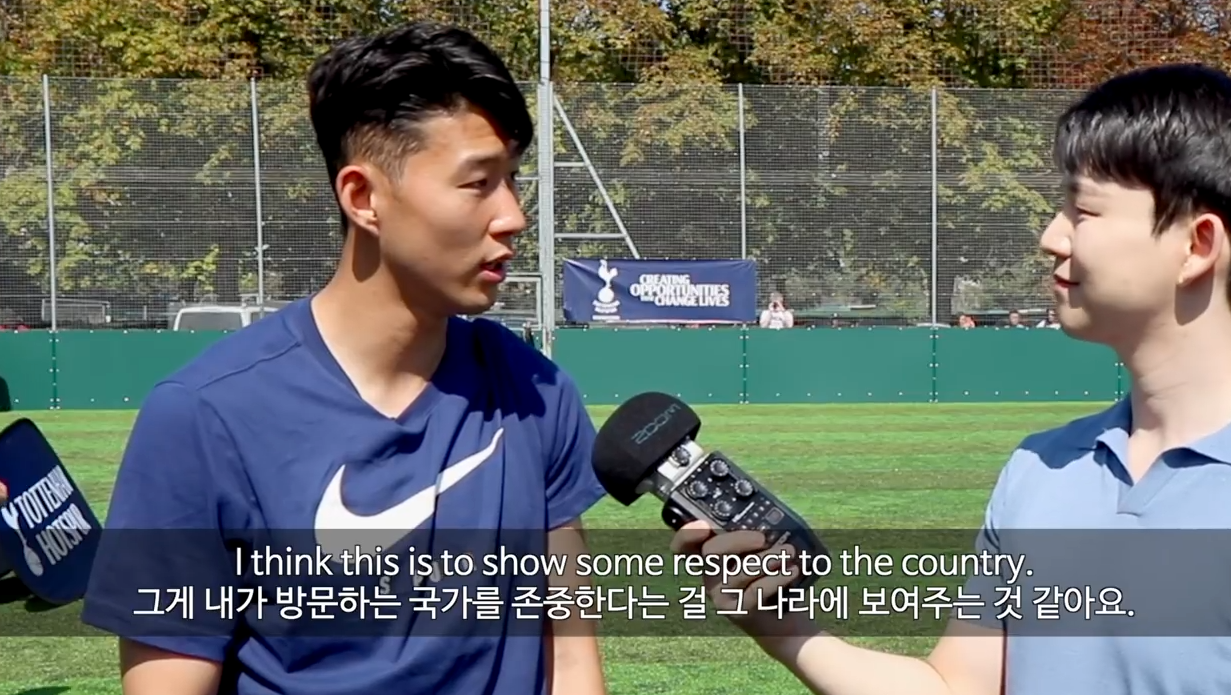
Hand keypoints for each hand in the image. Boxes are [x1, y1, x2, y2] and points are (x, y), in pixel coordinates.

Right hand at [669, 520, 811, 641]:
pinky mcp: (739, 612)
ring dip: (768, 558)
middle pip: (711, 552)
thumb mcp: (758, 556)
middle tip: (763, 539)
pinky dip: (778, 577)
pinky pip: (757, 590)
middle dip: (738, 540)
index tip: (703, 526)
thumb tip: (765, 522)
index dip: (686, 535)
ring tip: (788, 551)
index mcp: (711, 559)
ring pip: (740, 570)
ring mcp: (721, 596)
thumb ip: (752, 539)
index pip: (684, 546)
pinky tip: (792, 570)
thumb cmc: (770, 579)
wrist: (784, 622)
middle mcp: (710, 577)